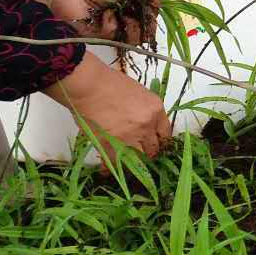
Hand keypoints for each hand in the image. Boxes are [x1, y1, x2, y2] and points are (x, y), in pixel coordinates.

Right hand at [43, 54, 171, 159]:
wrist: (89, 85)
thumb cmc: (111, 84)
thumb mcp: (139, 93)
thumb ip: (146, 111)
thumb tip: (145, 126)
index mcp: (156, 110)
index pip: (165, 134)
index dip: (159, 142)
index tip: (154, 145)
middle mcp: (146, 125)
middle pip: (153, 148)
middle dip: (147, 153)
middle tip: (140, 155)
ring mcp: (128, 137)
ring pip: (137, 159)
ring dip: (131, 162)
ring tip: (125, 164)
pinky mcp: (110, 145)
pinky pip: (114, 163)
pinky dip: (111, 167)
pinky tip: (108, 170)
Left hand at [50, 0, 158, 44]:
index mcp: (129, 18)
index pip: (149, 21)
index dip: (154, 12)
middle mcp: (123, 30)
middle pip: (146, 34)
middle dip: (149, 22)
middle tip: (146, 9)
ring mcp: (111, 36)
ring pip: (133, 39)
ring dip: (134, 25)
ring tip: (125, 13)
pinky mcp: (97, 38)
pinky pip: (113, 32)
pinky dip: (111, 21)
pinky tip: (105, 14)